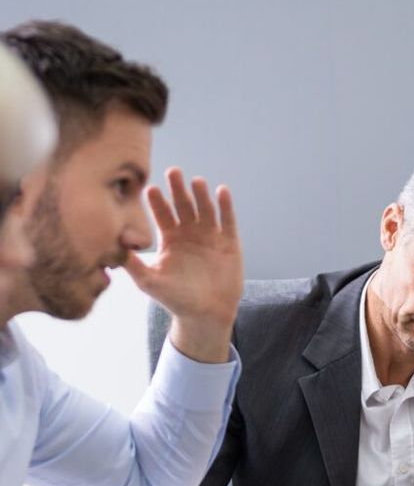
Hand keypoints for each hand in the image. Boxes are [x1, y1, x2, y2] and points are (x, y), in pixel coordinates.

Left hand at [125, 167, 242, 362]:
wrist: (205, 314)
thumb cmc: (176, 299)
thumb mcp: (149, 282)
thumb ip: (132, 264)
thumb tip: (112, 246)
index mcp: (171, 239)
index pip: (163, 214)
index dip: (157, 202)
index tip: (149, 188)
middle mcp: (190, 233)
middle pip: (184, 206)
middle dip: (178, 189)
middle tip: (173, 172)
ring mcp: (211, 236)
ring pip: (205, 209)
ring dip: (201, 195)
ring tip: (196, 181)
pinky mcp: (229, 243)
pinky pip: (227, 221)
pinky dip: (225, 206)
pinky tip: (222, 192)